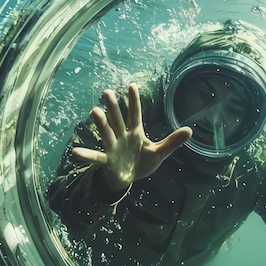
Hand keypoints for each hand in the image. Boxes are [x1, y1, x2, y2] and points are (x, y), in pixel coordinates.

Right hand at [72, 84, 191, 194]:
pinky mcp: (106, 161)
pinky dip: (86, 155)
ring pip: (106, 134)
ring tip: (94, 112)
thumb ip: (172, 142)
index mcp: (135, 133)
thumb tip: (190, 130)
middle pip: (117, 120)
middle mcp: (122, 137)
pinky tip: (75, 152)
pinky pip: (95, 158)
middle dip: (113, 107)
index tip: (132, 85)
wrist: (128, 180)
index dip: (134, 101)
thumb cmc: (142, 162)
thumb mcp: (159, 152)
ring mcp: (113, 148)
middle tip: (106, 92)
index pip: (135, 114)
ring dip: (101, 124)